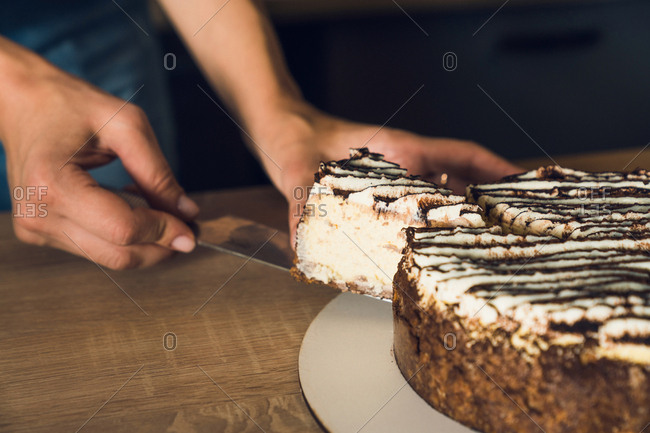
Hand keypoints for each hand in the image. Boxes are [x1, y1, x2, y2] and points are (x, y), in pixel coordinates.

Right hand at [1, 41, 198, 268]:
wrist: (19, 102)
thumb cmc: (69, 104)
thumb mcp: (126, 125)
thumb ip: (158, 173)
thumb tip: (187, 212)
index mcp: (52, 183)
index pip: (122, 228)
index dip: (163, 231)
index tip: (193, 228)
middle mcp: (38, 214)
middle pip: (117, 253)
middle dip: (161, 246)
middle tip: (190, 231)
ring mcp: (35, 227)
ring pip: (110, 256)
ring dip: (145, 242)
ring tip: (162, 212)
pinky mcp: (39, 232)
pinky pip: (96, 247)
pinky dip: (124, 237)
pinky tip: (133, 209)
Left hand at [251, 103, 520, 246]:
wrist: (282, 131)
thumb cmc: (296, 138)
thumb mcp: (300, 169)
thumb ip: (302, 202)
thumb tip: (303, 241)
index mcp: (398, 149)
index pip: (461, 154)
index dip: (496, 169)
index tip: (524, 185)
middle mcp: (403, 163)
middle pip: (460, 180)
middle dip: (488, 202)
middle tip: (512, 230)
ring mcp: (395, 176)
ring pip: (441, 195)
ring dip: (462, 215)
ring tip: (482, 245)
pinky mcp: (381, 189)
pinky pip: (417, 206)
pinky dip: (430, 222)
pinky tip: (428, 248)